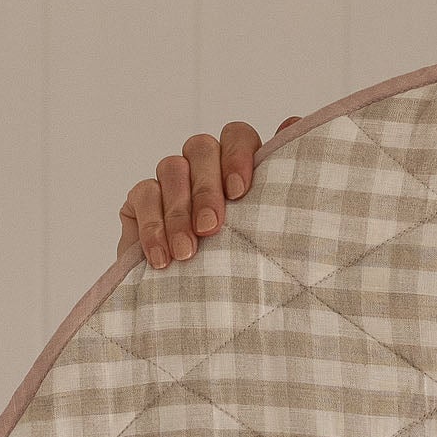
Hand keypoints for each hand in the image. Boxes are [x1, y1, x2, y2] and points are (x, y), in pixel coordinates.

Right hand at [118, 113, 302, 269]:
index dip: (237, 155)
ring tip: (188, 253)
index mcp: (240, 169)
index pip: (237, 136)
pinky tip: (163, 258)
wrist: (202, 315)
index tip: (240, 192)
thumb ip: (282, 185)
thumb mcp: (270, 235)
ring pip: (170, 168)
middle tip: (212, 228)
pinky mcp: (141, 201)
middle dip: (206, 189)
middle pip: (200, 148)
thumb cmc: (245, 274)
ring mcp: (172, 181)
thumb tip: (294, 121)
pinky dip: (153, 227)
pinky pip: (142, 195)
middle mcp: (205, 168)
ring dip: (179, 212)